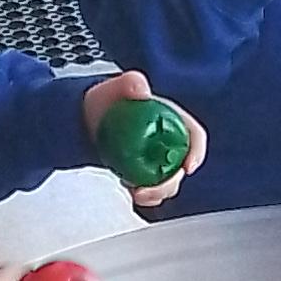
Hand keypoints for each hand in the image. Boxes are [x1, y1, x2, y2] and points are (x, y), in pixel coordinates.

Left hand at [81, 67, 206, 207]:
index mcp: (172, 119)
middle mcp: (168, 141)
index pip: (194, 136)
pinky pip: (151, 190)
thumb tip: (141, 90)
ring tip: (137, 193)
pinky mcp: (143, 174)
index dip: (197, 152)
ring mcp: (156, 159)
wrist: (83, 119)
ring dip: (157, 194)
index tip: (187, 167)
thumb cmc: (104, 101)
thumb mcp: (114, 88)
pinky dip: (145, 197)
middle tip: (149, 189)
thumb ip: (130, 83)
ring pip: (168, 183)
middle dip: (171, 183)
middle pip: (181, 167)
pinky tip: (131, 194)